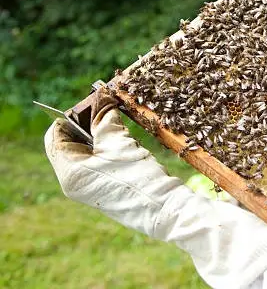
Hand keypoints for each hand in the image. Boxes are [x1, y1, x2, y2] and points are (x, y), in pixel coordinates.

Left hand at [44, 96, 266, 287]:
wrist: (170, 211)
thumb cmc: (141, 179)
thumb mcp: (119, 143)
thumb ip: (105, 118)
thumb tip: (101, 95)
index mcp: (70, 173)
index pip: (56, 136)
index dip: (72, 114)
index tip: (94, 99)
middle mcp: (76, 182)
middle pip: (72, 142)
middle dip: (88, 120)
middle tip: (108, 101)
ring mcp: (93, 187)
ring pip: (89, 150)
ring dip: (101, 130)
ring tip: (118, 114)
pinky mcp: (110, 187)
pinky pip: (102, 160)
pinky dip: (111, 144)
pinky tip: (125, 133)